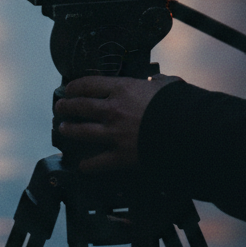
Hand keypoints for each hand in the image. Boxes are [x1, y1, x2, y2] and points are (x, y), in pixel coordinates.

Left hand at [53, 74, 180, 171]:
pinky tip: (81, 165)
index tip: (68, 88)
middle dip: (66, 106)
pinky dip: (87, 165)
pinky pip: (97, 162)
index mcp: (122, 89)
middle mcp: (112, 110)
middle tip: (60, 108)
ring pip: (82, 132)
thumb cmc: (177, 105)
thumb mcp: (166, 84)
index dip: (74, 86)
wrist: (185, 131)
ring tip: (63, 129)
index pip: (89, 84)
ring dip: (70, 130)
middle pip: (80, 107)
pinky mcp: (120, 156)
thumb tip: (157, 81)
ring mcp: (114, 134)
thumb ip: (157, 82)